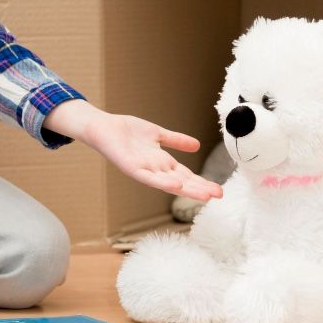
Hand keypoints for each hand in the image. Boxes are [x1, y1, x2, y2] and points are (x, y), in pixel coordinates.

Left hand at [44, 101, 222, 201]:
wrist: (104, 127)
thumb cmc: (128, 131)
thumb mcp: (157, 134)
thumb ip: (175, 140)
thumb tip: (197, 145)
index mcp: (162, 162)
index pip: (186, 175)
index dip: (202, 182)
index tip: (219, 190)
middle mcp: (156, 169)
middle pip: (182, 181)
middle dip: (200, 189)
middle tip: (219, 195)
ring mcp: (144, 170)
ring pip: (169, 183)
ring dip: (186, 189)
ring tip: (204, 195)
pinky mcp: (131, 167)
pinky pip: (148, 177)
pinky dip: (162, 181)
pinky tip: (176, 184)